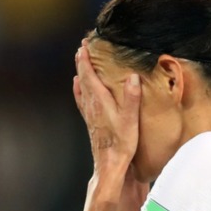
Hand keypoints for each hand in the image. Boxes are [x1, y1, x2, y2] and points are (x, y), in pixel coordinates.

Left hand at [73, 40, 141, 172]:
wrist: (109, 164)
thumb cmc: (121, 143)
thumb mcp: (131, 120)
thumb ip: (132, 98)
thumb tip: (133, 77)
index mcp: (100, 101)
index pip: (89, 75)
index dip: (85, 60)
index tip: (84, 45)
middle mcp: (91, 105)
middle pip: (83, 78)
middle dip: (82, 62)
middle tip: (82, 47)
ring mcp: (89, 113)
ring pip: (81, 87)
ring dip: (80, 72)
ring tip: (80, 61)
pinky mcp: (90, 121)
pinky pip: (81, 99)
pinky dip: (79, 88)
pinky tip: (78, 85)